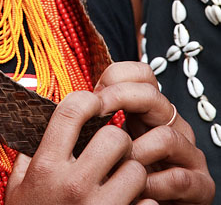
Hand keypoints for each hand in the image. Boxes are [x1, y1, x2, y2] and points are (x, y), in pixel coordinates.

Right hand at [5, 89, 146, 203]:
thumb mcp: (18, 187)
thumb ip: (28, 152)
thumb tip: (39, 115)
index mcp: (46, 167)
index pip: (72, 111)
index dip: (87, 99)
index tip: (93, 103)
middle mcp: (74, 185)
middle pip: (114, 136)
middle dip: (115, 141)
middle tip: (109, 151)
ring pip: (136, 168)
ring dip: (131, 172)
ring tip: (117, 181)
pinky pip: (148, 203)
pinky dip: (141, 204)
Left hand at [95, 61, 213, 203]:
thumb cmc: (120, 179)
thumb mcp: (105, 145)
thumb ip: (94, 123)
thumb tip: (65, 103)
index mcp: (148, 112)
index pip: (141, 74)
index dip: (115, 77)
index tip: (91, 95)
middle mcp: (172, 125)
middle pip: (151, 94)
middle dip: (120, 99)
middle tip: (97, 114)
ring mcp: (188, 153)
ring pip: (165, 136)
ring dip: (136, 152)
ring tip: (116, 166)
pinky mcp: (200, 185)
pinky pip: (178, 178)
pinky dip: (154, 185)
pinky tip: (136, 192)